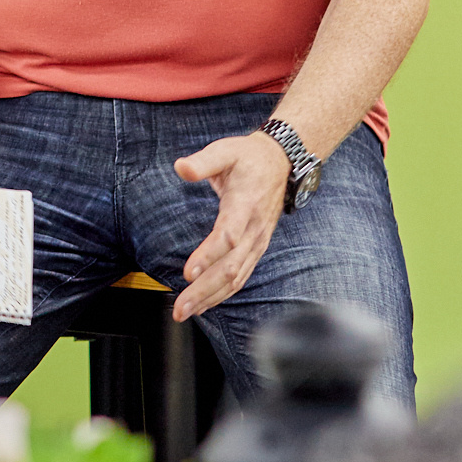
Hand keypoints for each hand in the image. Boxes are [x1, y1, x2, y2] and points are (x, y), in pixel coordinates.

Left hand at [170, 131, 290, 321]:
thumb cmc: (248, 158)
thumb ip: (202, 161)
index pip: (228, 236)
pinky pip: (241, 276)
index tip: (188, 273)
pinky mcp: (256, 248)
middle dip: (204, 290)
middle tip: (180, 306)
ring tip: (186, 311)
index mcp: (244, 205)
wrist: (281, 162)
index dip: (209, 256)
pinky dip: (223, 294)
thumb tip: (181, 167)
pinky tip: (204, 304)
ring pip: (236, 277)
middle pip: (230, 267)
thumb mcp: (225, 150)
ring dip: (210, 297)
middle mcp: (254, 229)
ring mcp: (258, 241)